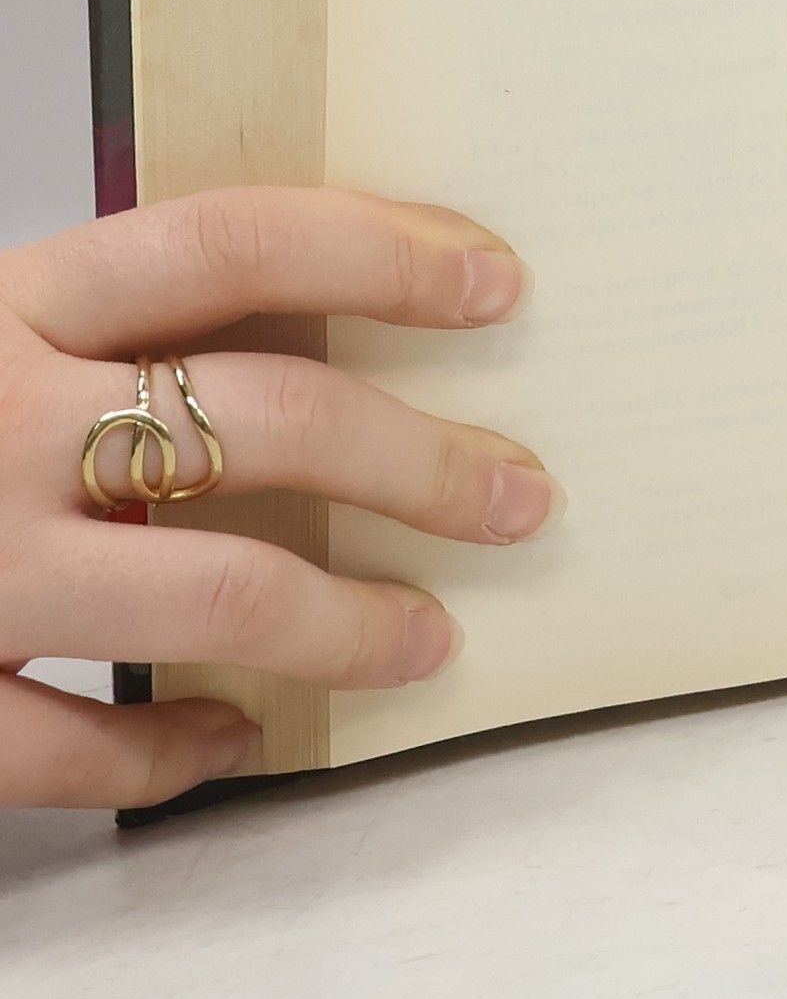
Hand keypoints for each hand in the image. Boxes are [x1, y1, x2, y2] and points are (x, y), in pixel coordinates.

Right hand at [0, 187, 555, 809]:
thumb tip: (334, 304)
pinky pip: (70, 750)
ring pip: (211, 598)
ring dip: (346, 623)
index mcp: (11, 301)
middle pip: (265, 420)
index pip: (230, 241)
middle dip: (423, 462)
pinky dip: (172, 757)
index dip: (380, 252)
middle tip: (522, 495)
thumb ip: (115, 317)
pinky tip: (238, 742)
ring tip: (432, 636)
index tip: (497, 284)